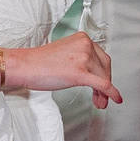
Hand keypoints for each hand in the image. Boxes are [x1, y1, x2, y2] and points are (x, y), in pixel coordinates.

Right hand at [1, 32, 121, 108]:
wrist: (25, 66)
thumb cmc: (39, 62)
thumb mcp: (66, 52)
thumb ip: (80, 57)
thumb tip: (91, 73)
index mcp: (82, 39)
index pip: (102, 57)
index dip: (104, 73)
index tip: (102, 83)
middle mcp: (85, 45)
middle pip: (105, 67)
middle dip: (105, 83)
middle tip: (102, 96)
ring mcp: (84, 58)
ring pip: (104, 78)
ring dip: (104, 93)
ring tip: (100, 102)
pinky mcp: (81, 73)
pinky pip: (103, 85)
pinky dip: (112, 94)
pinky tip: (114, 100)